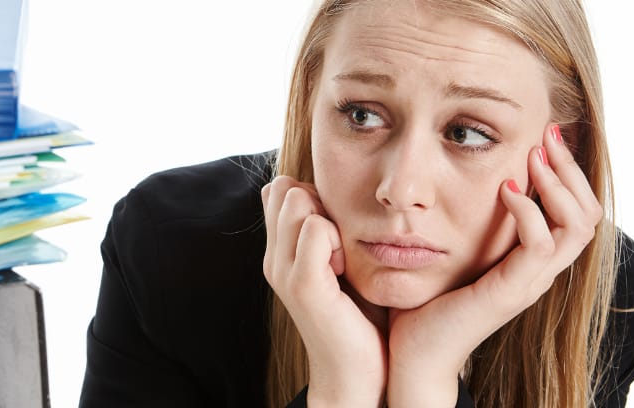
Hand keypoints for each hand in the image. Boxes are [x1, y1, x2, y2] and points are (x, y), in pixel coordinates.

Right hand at [262, 176, 385, 406]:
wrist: (359, 374)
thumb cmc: (361, 318)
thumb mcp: (341, 264)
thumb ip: (332, 233)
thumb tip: (336, 195)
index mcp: (279, 253)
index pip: (279, 188)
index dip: (310, 194)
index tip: (334, 230)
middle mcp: (273, 259)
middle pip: (284, 187)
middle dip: (317, 200)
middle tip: (339, 243)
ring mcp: (283, 271)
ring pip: (298, 200)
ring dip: (328, 218)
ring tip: (341, 257)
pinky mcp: (302, 285)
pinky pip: (315, 228)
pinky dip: (334, 238)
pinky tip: (343, 268)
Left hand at [385, 125, 603, 406]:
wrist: (412, 352)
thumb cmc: (427, 300)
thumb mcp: (455, 248)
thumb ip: (469, 217)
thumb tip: (462, 175)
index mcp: (531, 259)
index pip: (575, 210)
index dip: (567, 171)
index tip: (543, 134)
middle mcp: (539, 270)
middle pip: (588, 213)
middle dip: (570, 167)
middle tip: (548, 133)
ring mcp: (530, 282)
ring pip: (578, 226)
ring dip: (558, 184)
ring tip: (533, 156)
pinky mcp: (511, 291)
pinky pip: (540, 246)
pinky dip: (528, 212)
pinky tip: (505, 190)